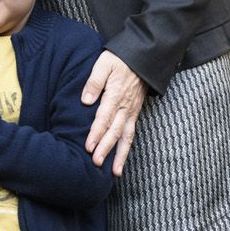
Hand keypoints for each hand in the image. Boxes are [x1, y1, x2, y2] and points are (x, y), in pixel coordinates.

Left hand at [81, 50, 147, 175]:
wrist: (144, 57)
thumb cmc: (120, 59)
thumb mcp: (104, 64)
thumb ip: (94, 82)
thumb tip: (86, 101)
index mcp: (116, 95)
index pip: (104, 118)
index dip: (96, 133)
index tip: (88, 147)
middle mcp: (125, 107)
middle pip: (114, 131)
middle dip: (106, 148)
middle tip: (96, 163)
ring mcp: (131, 111)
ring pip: (126, 137)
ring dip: (120, 155)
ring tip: (115, 173)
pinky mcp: (135, 113)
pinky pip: (131, 133)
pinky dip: (126, 148)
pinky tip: (121, 159)